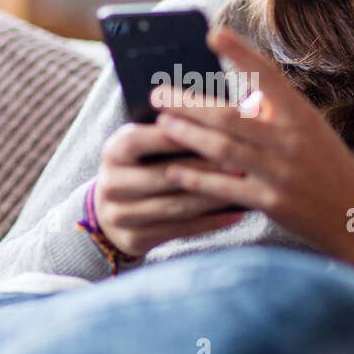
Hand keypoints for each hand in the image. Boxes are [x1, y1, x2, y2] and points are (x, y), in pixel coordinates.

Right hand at [90, 116, 248, 258]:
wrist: (112, 212)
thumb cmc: (142, 167)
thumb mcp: (145, 146)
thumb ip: (173, 131)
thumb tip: (220, 115)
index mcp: (113, 151)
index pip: (145, 139)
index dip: (179, 136)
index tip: (217, 132)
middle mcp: (111, 183)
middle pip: (164, 176)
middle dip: (205, 170)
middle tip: (241, 164)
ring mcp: (119, 214)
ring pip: (174, 206)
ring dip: (212, 197)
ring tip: (243, 188)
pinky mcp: (133, 239)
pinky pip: (179, 231)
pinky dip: (210, 223)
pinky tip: (236, 214)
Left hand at [149, 25, 353, 272]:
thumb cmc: (328, 169)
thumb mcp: (309, 133)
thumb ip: (275, 116)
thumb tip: (237, 100)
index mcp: (301, 115)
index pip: (267, 75)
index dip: (240, 53)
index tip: (213, 34)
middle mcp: (291, 139)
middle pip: (230, 116)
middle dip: (189, 104)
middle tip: (158, 95)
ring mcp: (282, 171)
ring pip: (223, 148)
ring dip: (187, 136)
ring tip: (161, 125)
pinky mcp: (273, 201)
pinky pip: (226, 187)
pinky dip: (197, 179)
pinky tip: (174, 171)